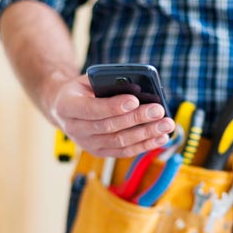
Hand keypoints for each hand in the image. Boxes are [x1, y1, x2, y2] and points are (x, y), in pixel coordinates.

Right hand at [44, 74, 174, 157]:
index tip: (135, 100)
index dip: (114, 106)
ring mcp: (87, 144)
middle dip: (137, 119)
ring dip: (146, 134)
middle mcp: (74, 129)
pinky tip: (161, 138)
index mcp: (67, 106)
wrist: (65, 108)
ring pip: (120, 142)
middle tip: (158, 110)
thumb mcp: (89, 79)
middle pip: (110, 127)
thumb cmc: (83, 89)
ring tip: (166, 125)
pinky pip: (125, 151)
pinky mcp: (100, 152)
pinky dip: (145, 145)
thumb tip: (138, 89)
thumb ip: (108, 83)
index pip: (93, 109)